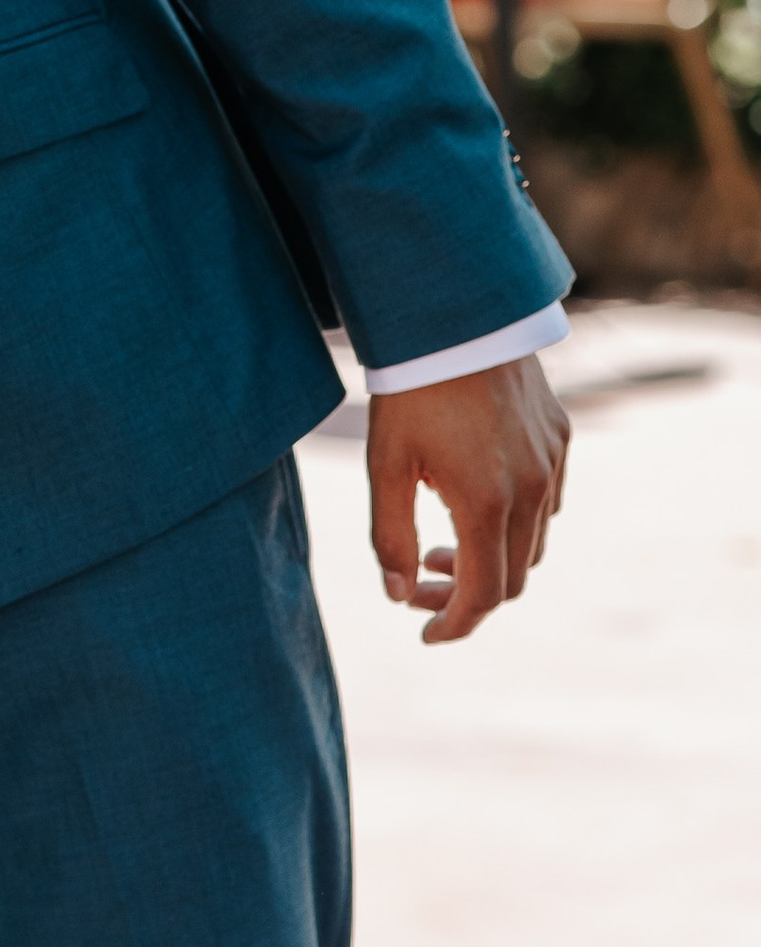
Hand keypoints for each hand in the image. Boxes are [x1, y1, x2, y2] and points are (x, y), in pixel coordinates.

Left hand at [366, 354, 569, 642]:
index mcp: (487, 502)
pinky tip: (474, 502)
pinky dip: (514, 522)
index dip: (454, 624)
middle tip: (418, 582)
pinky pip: (548, 502)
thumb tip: (396, 593)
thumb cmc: (410, 388)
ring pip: (533, 543)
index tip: (424, 632)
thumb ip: (389, 536)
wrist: (455, 314)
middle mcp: (533, 490)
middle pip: (513, 578)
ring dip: (490, 559)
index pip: (483, 595)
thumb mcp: (385, 463)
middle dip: (465, 594)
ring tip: (438, 542)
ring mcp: (553, 463)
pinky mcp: (561, 438)